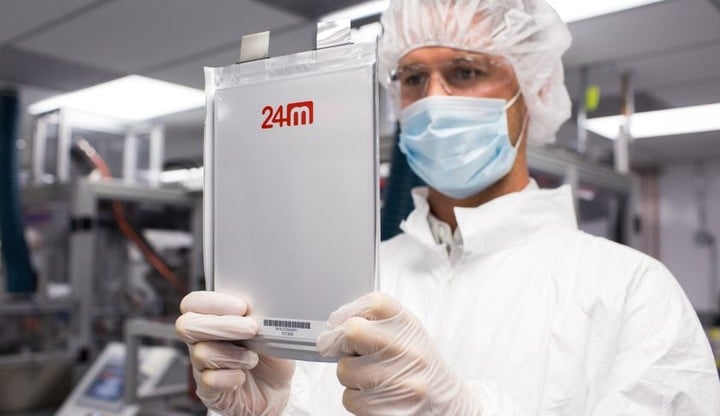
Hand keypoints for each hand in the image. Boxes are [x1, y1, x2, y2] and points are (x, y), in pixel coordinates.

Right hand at [175, 291, 294, 415]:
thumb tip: (257, 308)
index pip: (194, 303)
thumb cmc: (270, 355)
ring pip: (202, 353)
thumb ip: (259, 316)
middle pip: (186, 325)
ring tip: (253, 359)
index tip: (242, 307)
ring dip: (234, 354)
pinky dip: (231, 378)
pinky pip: (209, 380)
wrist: (276, 389)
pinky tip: (242, 377)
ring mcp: (201, 367)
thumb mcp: (270, 330)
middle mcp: (202, 341)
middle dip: (222, 325)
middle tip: (251, 329)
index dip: (213, 302)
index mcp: (213, 319)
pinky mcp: (207, 390)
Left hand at [316, 292, 479, 414]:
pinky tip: (376, 395)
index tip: (340, 323)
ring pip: (345, 369)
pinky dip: (356, 398)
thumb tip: (333, 326)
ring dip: (350, 376)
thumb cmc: (419, 368)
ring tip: (372, 377)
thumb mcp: (407, 334)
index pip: (372, 303)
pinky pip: (351, 398)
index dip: (348, 312)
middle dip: (341, 343)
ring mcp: (401, 381)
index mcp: (410, 326)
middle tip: (350, 351)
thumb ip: (375, 323)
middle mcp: (408, 351)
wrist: (447, 406)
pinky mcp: (391, 409)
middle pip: (352, 331)